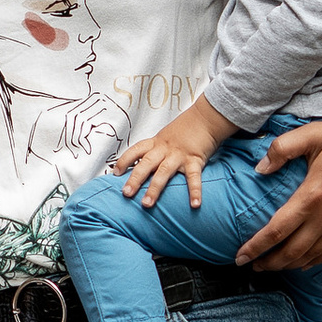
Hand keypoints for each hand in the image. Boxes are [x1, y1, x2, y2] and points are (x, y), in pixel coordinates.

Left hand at [113, 99, 219, 214]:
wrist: (206, 117)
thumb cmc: (185, 129)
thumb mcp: (166, 138)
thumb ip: (156, 151)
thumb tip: (143, 167)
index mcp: (156, 143)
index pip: (135, 150)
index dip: (124, 161)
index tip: (115, 173)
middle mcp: (164, 149)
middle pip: (146, 164)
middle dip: (135, 179)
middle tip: (126, 194)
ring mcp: (179, 155)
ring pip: (164, 172)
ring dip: (154, 189)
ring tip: (147, 204)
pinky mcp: (195, 159)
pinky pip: (194, 177)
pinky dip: (195, 191)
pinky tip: (194, 204)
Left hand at [233, 98, 321, 270]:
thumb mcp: (311, 133)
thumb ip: (281, 149)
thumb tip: (259, 169)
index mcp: (313, 195)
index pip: (276, 230)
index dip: (256, 247)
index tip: (239, 256)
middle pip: (292, 251)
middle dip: (268, 262)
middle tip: (250, 265)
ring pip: (312, 255)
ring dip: (289, 264)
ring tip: (271, 266)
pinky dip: (313, 260)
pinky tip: (302, 261)